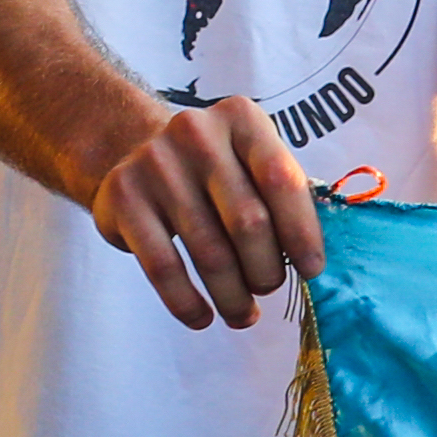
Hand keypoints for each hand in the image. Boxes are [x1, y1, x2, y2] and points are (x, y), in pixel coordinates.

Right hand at [90, 97, 326, 330]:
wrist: (134, 150)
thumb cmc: (216, 168)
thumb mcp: (252, 161)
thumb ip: (285, 197)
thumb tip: (313, 262)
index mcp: (241, 119)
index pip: (281, 179)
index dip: (302, 232)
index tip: (312, 271)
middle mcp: (196, 133)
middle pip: (248, 221)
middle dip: (266, 269)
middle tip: (267, 288)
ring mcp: (155, 164)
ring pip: (208, 251)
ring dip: (232, 296)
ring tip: (242, 315)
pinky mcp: (123, 198)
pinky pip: (163, 267)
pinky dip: (186, 302)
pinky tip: (202, 317)